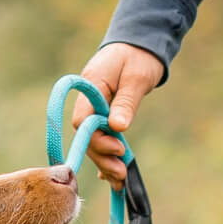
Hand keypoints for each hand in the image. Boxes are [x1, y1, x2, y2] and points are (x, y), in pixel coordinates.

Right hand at [73, 43, 163, 189]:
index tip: (119, 147)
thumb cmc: (139, 56)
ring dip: (106, 162)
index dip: (97, 140)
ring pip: (93, 142)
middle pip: (87, 138)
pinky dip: (106, 157)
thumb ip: (126, 102)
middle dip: (103, 157)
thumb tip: (117, 127)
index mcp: (89, 88)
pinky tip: (112, 175)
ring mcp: (92, 110)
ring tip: (121, 179)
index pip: (82, 122)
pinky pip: (100, 140)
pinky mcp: (101, 117)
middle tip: (122, 173)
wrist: (140, 44)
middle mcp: (86, 102)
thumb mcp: (136, 77)